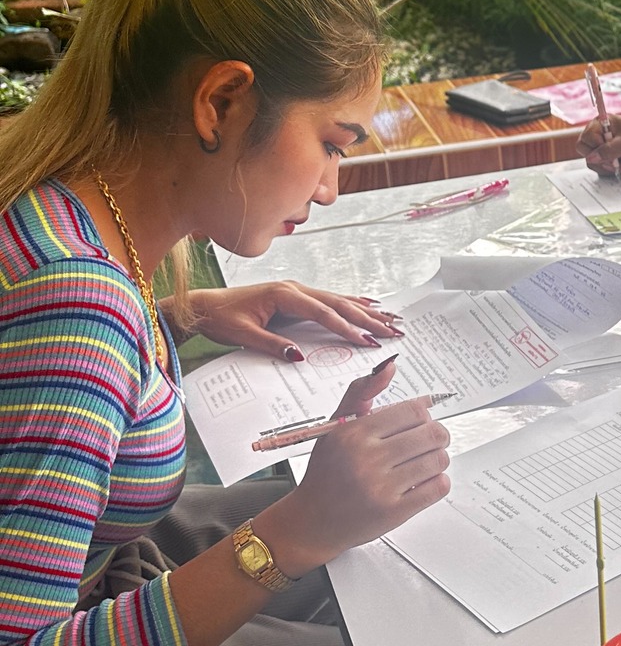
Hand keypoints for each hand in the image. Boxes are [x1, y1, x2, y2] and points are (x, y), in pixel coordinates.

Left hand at [183, 284, 402, 361]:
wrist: (203, 306)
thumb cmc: (221, 319)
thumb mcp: (243, 336)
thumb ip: (272, 345)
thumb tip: (300, 357)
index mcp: (283, 295)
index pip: (323, 313)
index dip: (346, 328)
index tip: (367, 341)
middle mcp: (294, 288)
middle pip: (338, 303)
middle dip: (367, 318)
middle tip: (393, 331)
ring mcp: (296, 290)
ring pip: (337, 300)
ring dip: (365, 310)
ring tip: (391, 319)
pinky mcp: (295, 295)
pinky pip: (329, 299)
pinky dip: (351, 303)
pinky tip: (367, 304)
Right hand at [264, 362, 450, 570]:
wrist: (311, 521)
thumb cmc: (326, 472)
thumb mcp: (335, 427)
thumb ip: (361, 393)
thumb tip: (390, 366)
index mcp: (353, 433)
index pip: (413, 410)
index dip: (424, 414)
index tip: (418, 421)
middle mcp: (366, 459)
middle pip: (432, 434)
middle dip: (436, 435)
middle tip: (426, 442)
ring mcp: (381, 488)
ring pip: (438, 460)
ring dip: (437, 459)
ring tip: (422, 462)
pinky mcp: (393, 513)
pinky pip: (438, 488)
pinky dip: (438, 481)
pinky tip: (422, 481)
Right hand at [579, 111, 620, 176]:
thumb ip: (608, 150)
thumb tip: (591, 158)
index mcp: (600, 123)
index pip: (586, 138)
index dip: (596, 147)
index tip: (611, 150)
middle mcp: (597, 134)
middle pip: (583, 149)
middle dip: (600, 159)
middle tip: (615, 161)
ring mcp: (600, 146)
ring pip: (591, 161)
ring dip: (607, 166)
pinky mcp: (605, 157)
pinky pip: (599, 167)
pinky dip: (610, 170)